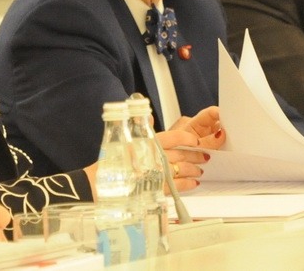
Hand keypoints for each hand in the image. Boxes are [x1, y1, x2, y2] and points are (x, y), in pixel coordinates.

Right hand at [83, 107, 224, 194]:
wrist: (99, 184)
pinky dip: (187, 184)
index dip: (188, 138)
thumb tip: (148, 115)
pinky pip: (176, 186)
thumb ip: (140, 127)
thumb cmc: (113, 162)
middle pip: (182, 154)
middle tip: (204, 155)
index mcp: (147, 142)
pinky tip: (193, 183)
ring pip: (182, 169)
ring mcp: (155, 173)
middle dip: (195, 155)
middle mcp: (153, 157)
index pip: (174, 137)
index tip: (196, 140)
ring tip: (199, 170)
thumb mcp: (126, 140)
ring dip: (193, 169)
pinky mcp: (154, 189)